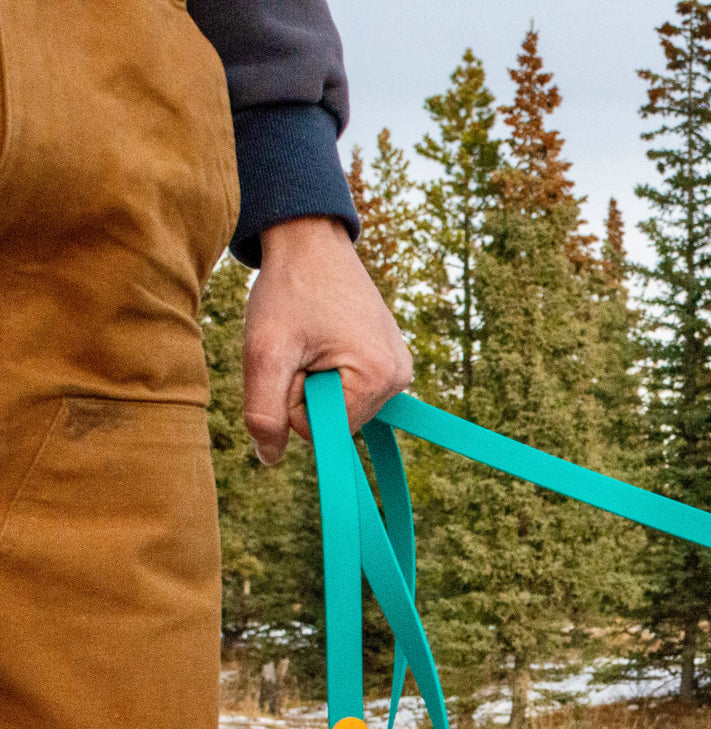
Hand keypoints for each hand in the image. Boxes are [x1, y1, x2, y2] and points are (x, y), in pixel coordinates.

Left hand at [243, 216, 412, 463]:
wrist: (311, 242)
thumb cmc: (288, 291)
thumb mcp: (265, 351)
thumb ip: (264, 411)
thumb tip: (270, 459)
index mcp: (378, 378)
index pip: (323, 432)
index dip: (294, 400)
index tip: (293, 357)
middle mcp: (400, 378)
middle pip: (337, 422)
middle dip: (308, 392)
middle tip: (301, 345)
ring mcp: (401, 370)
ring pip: (343, 408)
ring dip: (318, 382)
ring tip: (313, 339)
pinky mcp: (394, 363)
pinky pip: (353, 391)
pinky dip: (331, 374)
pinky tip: (327, 340)